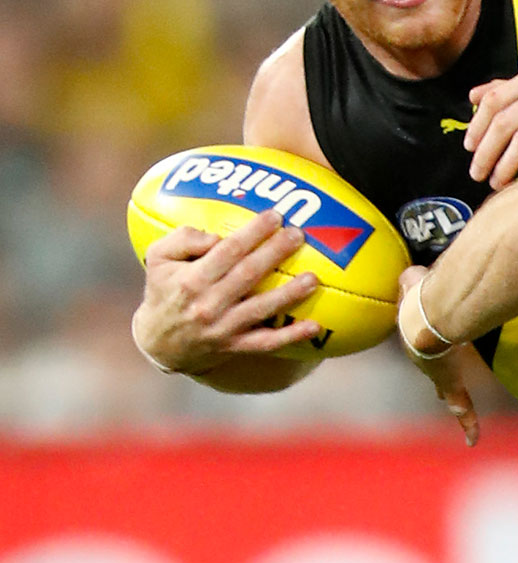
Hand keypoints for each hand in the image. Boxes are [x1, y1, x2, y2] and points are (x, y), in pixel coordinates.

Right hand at [131, 209, 320, 374]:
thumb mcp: (158, 259)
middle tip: (298, 235)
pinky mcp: (235, 346)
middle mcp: (208, 305)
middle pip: (248, 275)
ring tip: (313, 279)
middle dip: (275, 253)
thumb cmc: (164, 291)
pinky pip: (266, 343)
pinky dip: (291, 337)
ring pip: (261, 309)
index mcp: (191, 280)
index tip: (275, 216)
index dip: (253, 233)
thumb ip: (182, 239)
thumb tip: (215, 236)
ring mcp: (223, 328)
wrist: (159, 343)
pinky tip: (314, 327)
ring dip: (289, 294)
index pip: (227, 252)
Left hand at [398, 266, 481, 444]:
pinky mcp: (448, 383)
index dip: (425, 347)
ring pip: (447, 392)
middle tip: (444, 394)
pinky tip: (471, 439)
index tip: (429, 353)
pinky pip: (460, 406)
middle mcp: (423, 358)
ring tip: (466, 426)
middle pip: (433, 373)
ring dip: (457, 405)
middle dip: (440, 382)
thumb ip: (414, 276)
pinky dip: (467, 423)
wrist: (425, 320)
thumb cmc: (421, 297)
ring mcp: (436, 373)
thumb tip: (413, 272)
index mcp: (416, 336)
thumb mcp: (415, 281)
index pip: (420, 344)